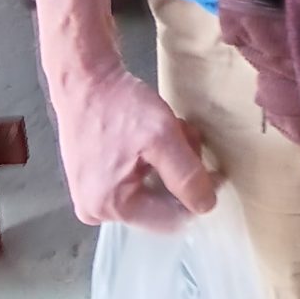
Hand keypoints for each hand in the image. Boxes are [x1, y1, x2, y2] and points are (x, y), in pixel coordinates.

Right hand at [48, 60, 218, 231]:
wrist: (85, 78)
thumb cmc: (119, 105)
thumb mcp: (162, 136)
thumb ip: (186, 176)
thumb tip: (206, 206)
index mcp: (110, 207)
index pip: (171, 220)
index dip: (197, 196)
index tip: (214, 170)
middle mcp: (95, 211)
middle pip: (159, 206)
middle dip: (179, 175)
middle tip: (186, 139)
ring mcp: (90, 197)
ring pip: (149, 191)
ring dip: (167, 165)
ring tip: (171, 133)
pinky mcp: (91, 181)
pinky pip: (133, 182)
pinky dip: (150, 162)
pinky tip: (152, 138)